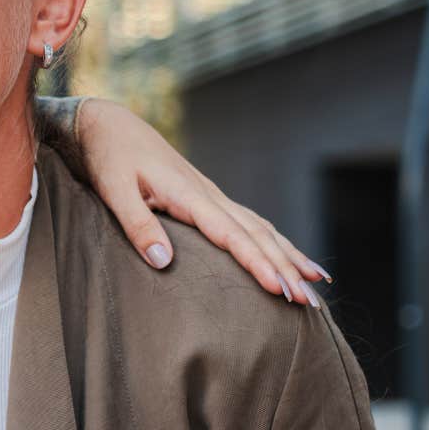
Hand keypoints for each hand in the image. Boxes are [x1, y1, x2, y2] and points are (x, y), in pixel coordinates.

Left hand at [76, 99, 329, 306]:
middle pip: (257, 235)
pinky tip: (289, 257)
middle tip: (310, 302)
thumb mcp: (114, 191)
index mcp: (190, 195)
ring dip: (289, 256)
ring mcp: (213, 196)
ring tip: (317, 283)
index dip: (257, 263)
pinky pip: (250, 223)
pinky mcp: (208, 199)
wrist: (112, 126)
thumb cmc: (111, 158)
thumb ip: (138, 225)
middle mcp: (210, 195)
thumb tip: (164, 263)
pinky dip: (275, 241)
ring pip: (261, 229)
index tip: (279, 289)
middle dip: (286, 268)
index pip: (232, 235)